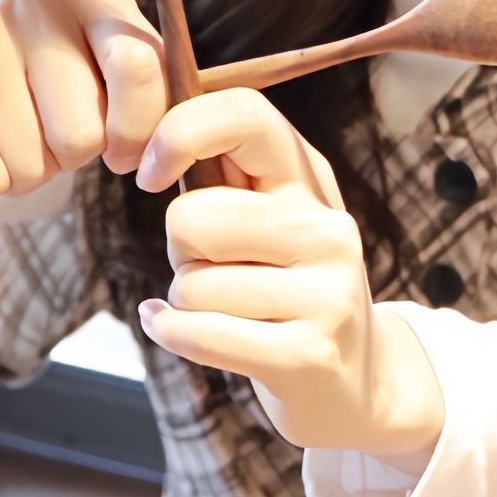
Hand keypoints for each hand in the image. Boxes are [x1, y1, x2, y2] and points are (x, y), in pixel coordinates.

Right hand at [0, 0, 167, 204]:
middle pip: (82, 134)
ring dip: (29, 172)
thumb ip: (150, 96)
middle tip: (50, 131)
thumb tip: (160, 152)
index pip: (139, 68)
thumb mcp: (107, 72)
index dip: (137, 132)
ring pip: (33, 166)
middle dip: (72, 157)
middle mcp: (36, 0)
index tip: (121, 153)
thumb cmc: (46, 83)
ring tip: (12, 132)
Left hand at [134, 89, 444, 459]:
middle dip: (179, 251)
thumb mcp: (267, 219)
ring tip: (230, 310)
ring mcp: (327, 294)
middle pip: (191, 218)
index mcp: (309, 181)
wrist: (354, 382)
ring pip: (190, 285)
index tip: (151, 174)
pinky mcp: (308, 355)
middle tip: (214, 269)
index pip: (243, 115)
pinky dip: (171, 333)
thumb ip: (219, 175)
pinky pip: (200, 334)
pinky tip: (178, 330)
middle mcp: (327, 229)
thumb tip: (141, 135)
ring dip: (185, 303)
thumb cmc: (284, 288)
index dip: (178, 133)